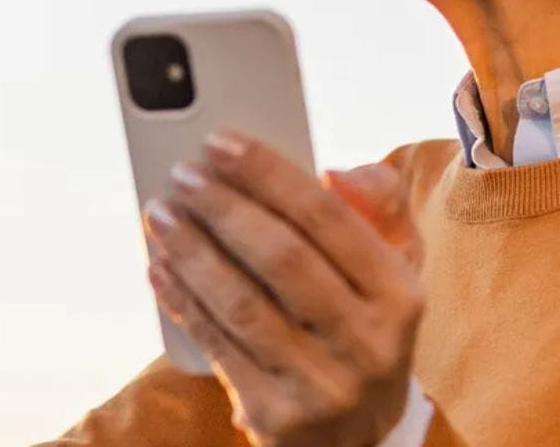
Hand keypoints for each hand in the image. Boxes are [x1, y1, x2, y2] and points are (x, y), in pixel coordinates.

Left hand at [144, 130, 424, 446]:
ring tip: (159, 214)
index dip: (269, 173)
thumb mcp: (396, 272)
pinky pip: (217, 345)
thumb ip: (379, 209)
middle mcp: (367, 341)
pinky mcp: (275, 414)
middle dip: (223, 207)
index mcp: (400, 294)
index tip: (220, 142)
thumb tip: (337, 170)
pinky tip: (159, 267)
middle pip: (281, 257)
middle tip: (181, 174)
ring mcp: (320, 383)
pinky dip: (183, 301)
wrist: (362, 439)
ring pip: (242, 303)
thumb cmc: (365, 330)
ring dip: (192, 251)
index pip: (328, 217)